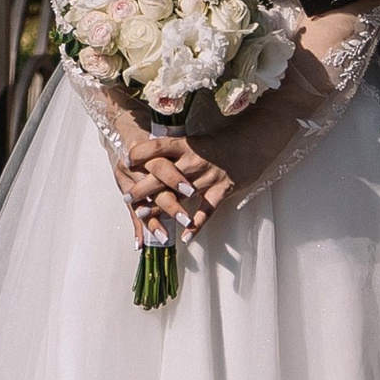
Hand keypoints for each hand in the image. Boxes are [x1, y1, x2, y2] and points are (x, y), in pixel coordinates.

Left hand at [119, 128, 235, 237]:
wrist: (253, 142)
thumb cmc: (220, 143)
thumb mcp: (196, 141)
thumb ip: (176, 150)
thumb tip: (150, 155)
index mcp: (187, 144)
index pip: (158, 146)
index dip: (141, 153)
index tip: (125, 161)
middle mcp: (195, 160)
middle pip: (164, 173)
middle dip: (143, 186)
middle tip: (126, 197)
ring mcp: (209, 176)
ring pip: (180, 194)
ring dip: (160, 206)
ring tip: (143, 215)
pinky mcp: (223, 190)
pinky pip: (207, 210)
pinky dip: (196, 225)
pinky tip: (186, 238)